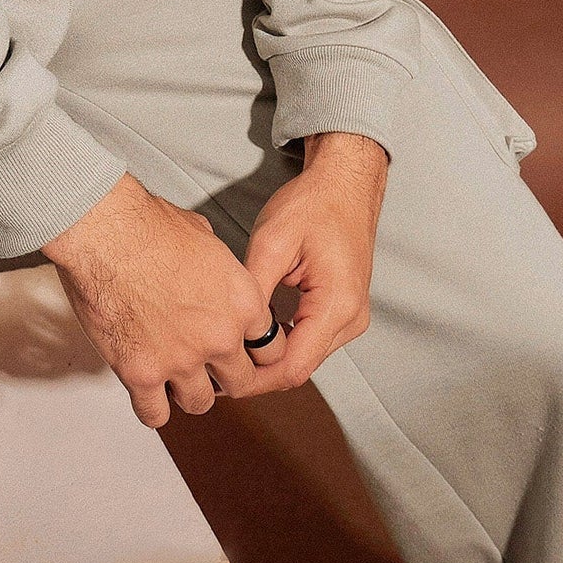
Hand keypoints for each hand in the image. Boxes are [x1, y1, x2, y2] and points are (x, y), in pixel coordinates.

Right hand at [44, 173, 288, 426]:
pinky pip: (154, 414)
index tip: (243, 350)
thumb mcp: (205, 237)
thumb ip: (220, 270)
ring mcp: (181, 359)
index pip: (271, 348)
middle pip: (241, 381)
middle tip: (209, 366)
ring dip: (189, 391)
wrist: (106, 232)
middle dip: (225, 374)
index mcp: (243, 302)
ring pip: (200, 403)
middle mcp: (219, 336)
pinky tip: (147, 392)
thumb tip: (213, 273)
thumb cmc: (148, 225)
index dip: (254, 350)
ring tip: (175, 377)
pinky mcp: (141, 373)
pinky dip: (151, 408)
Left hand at [236, 131, 385, 390]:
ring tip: (227, 353)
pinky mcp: (343, 311)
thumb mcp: (272, 243)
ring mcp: (350, 318)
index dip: (252, 379)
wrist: (345, 184)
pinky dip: (281, 344)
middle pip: (298, 369)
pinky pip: (309, 342)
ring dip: (267, 361)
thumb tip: (230, 333)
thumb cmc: (313, 204)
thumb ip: (253, 293)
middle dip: (255, 374)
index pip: (292, 367)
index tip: (217, 378)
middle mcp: (350, 319)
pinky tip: (252, 337)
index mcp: (337, 306)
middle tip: (212, 368)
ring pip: (303, 359)